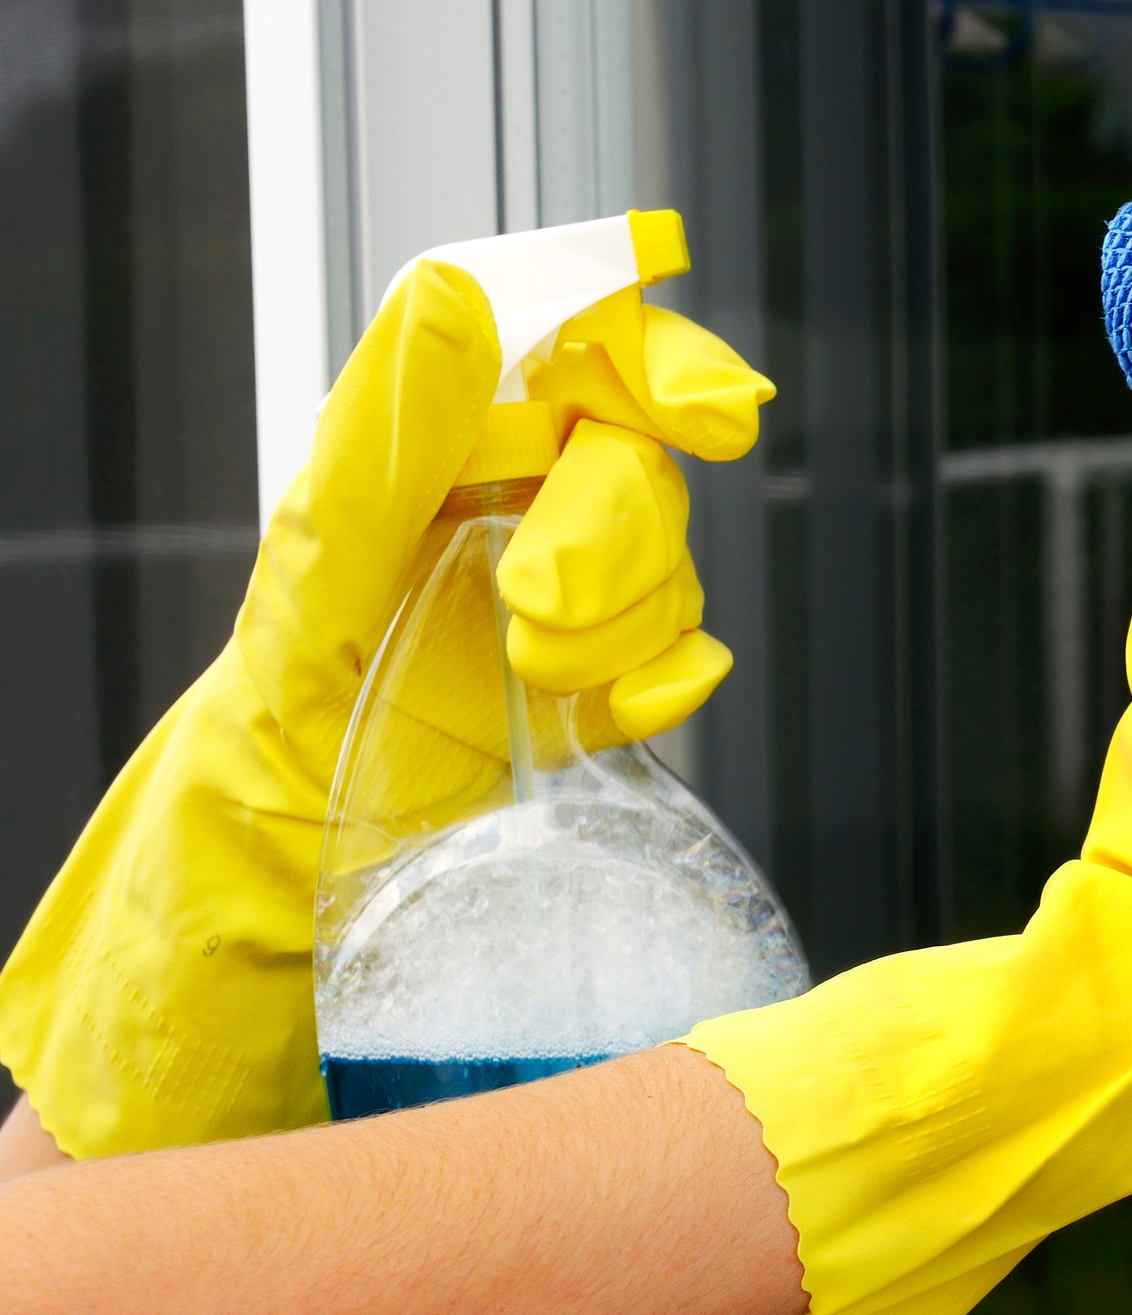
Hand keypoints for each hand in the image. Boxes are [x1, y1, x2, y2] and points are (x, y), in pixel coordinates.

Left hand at [0, 260, 770, 1160]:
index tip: (709, 410)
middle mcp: (464, 551)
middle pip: (617, 465)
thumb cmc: (238, 827)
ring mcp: (524, 643)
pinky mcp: (573, 735)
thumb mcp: (300, 628)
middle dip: (614, 531)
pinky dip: (665, 683)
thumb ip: (378, 462)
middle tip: (547, 623)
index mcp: (396, 498)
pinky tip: (620, 722)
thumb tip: (450, 298)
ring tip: (553, 693)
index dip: (642, 358)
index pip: (538, 365)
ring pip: (655, 564)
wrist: (259, 1016)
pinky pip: (671, 667)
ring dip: (634, 616)